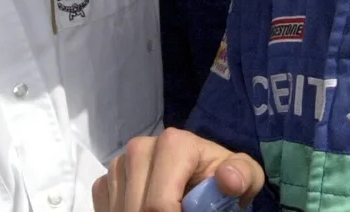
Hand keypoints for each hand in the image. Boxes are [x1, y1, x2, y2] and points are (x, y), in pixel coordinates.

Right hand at [93, 128, 263, 211]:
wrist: (200, 176)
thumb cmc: (220, 178)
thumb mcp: (244, 176)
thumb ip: (242, 176)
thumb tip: (228, 180)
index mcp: (173, 144)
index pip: (159, 205)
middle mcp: (140, 147)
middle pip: (137, 210)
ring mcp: (120, 163)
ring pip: (120, 211)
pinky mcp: (108, 177)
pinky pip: (106, 208)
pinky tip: (145, 211)